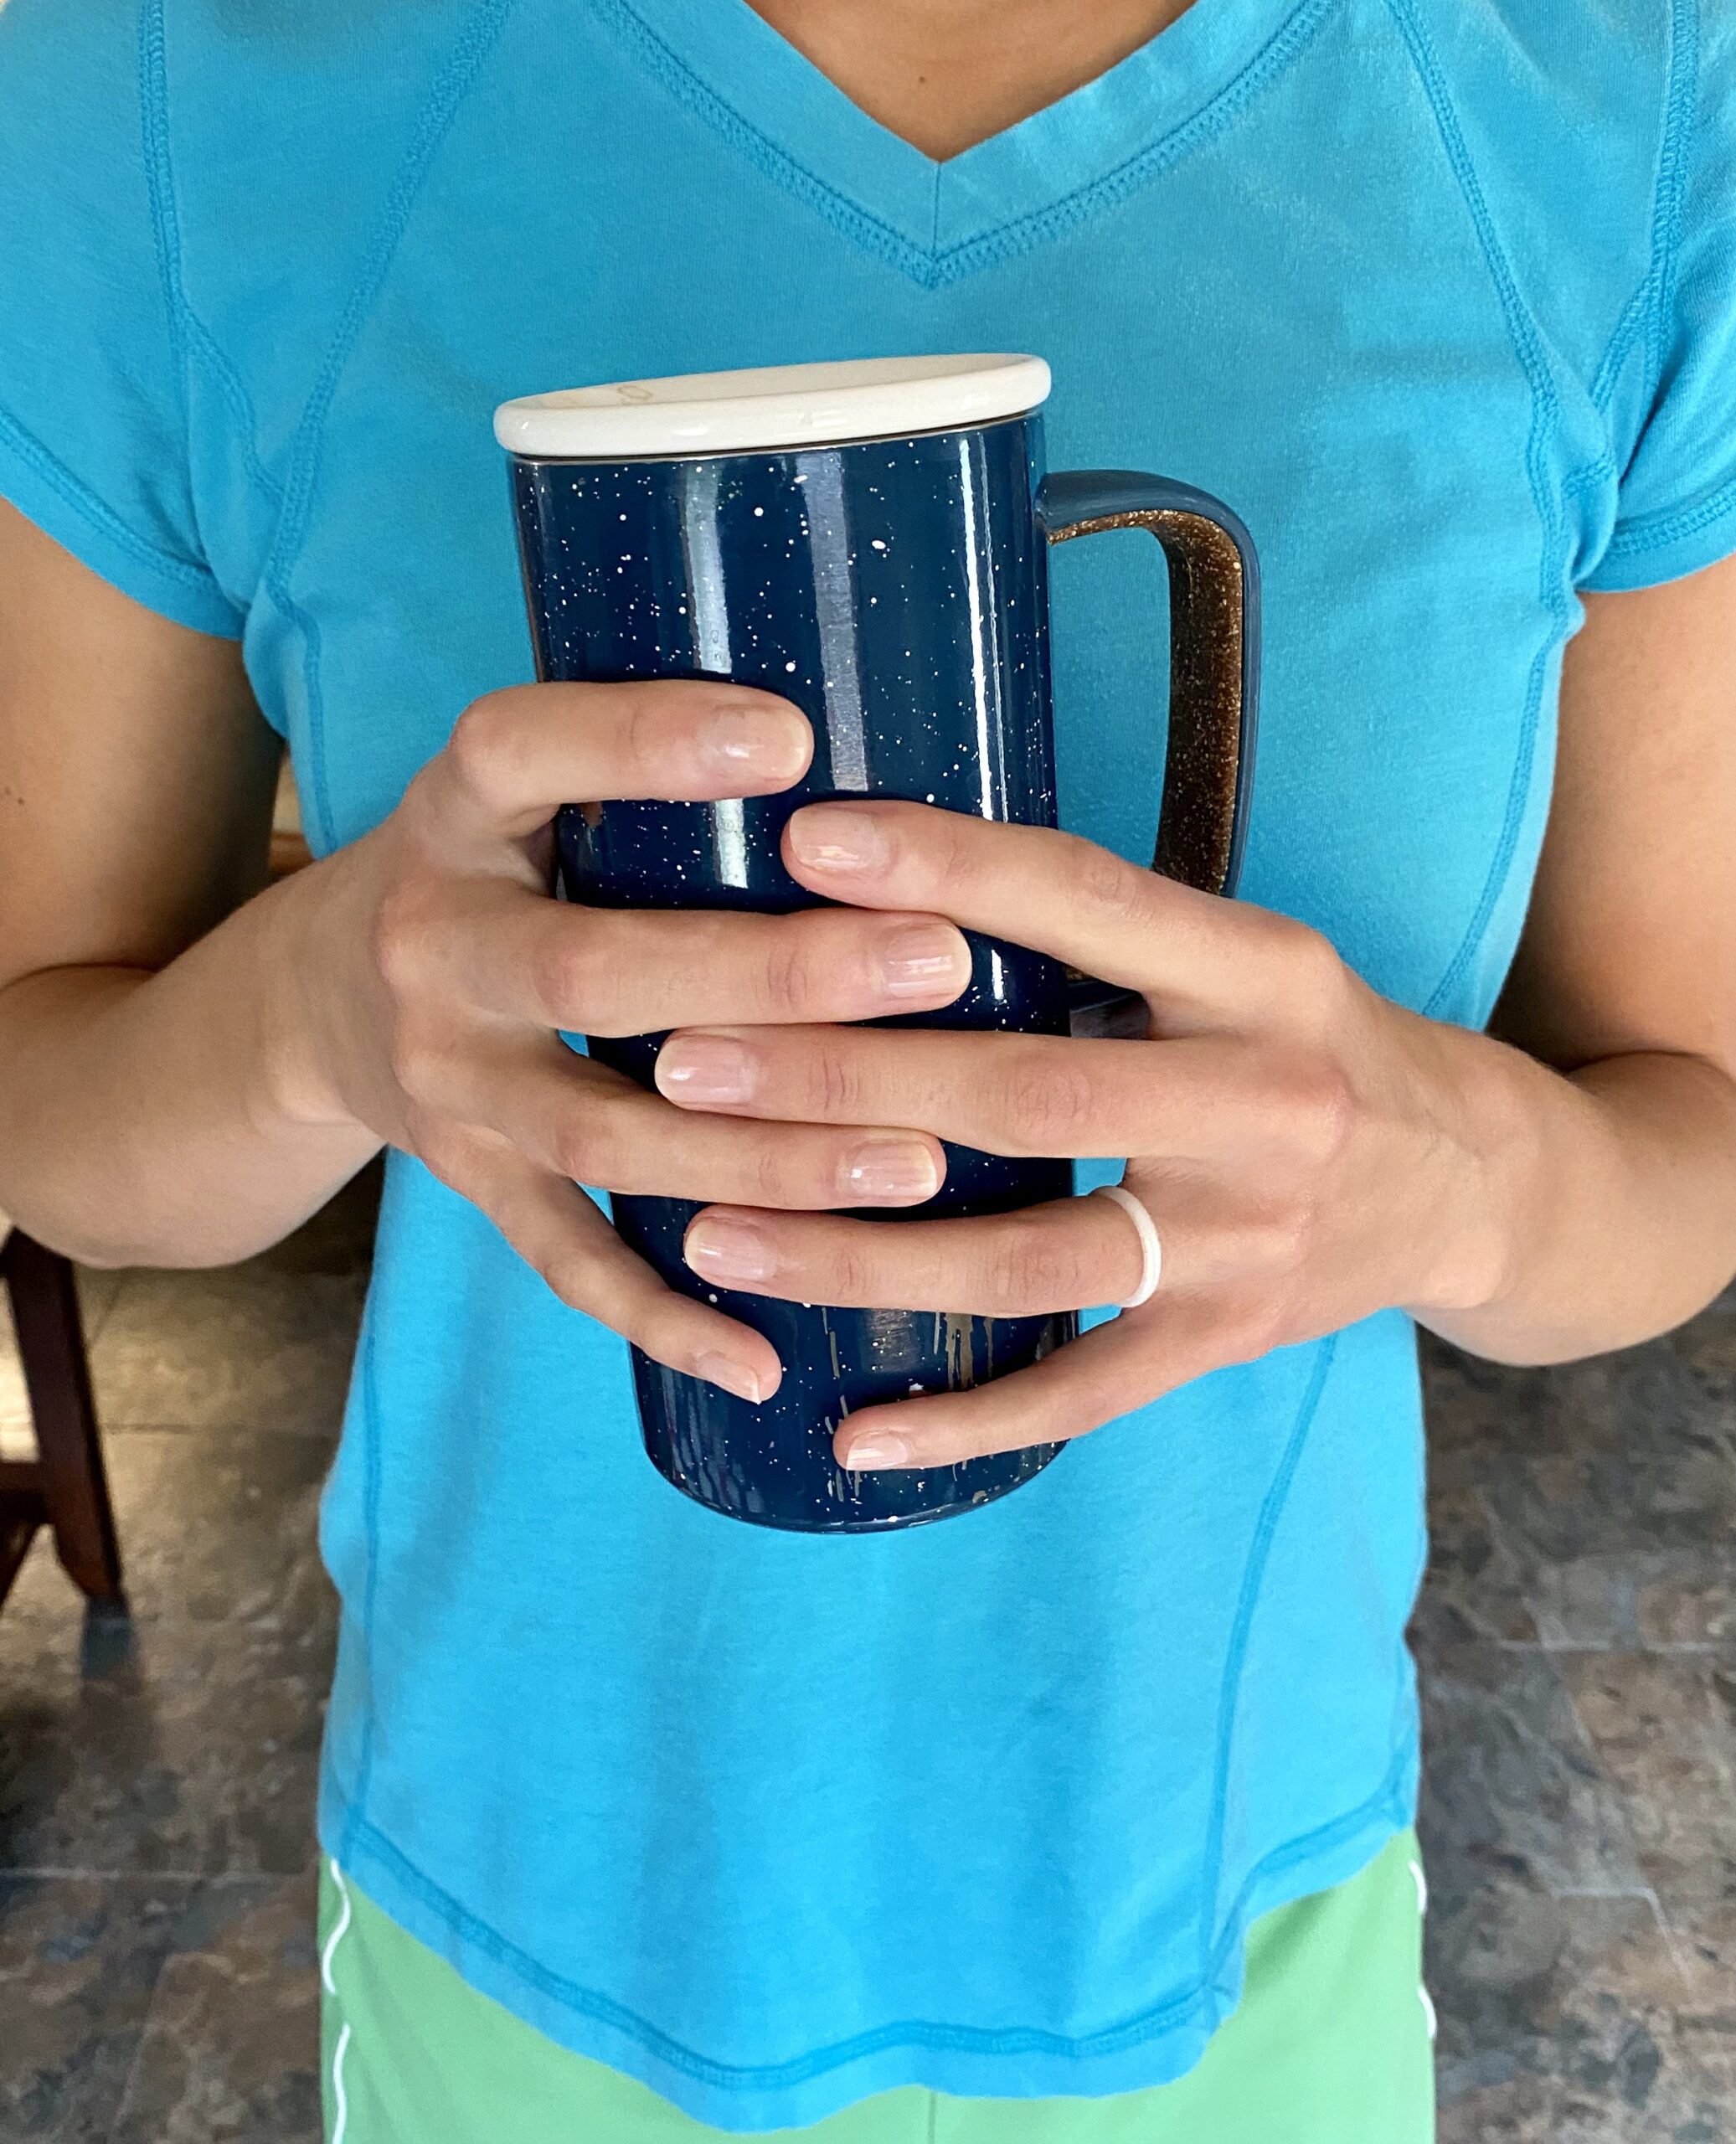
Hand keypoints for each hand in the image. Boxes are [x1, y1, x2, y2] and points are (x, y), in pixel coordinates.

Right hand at [279, 688, 974, 1402]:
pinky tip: (765, 1360)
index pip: (520, 752)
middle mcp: (434, 948)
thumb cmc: (490, 868)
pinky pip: (566, 1261)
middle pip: (594, 970)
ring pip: (605, 1135)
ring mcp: (449, 1081)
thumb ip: (639, 775)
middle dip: (775, 973)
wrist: (317, 999)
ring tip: (916, 1160)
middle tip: (938, 959)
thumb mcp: (520, 790)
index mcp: (452, 814)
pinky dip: (664, 1317)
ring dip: (763, 1157)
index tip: (793, 738)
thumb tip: (874, 761)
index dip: (643, 744)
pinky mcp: (470, 1180)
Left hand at [653, 801, 1510, 1464]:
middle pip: (1024, 1094)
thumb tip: (890, 889)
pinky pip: (1080, 1390)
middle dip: (842, 1082)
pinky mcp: (1226, 1339)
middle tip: (686, 1066)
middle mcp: (1260, 1104)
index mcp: (1261, 972)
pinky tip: (848, 1433)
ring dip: (856, 1254)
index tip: (807, 844)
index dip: (947, 872)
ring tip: (712, 1235)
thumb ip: (1102, 933)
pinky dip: (965, 1421)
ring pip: (1024, 1258)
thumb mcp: (1245, 956)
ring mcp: (1245, 1239)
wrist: (1469, 1180)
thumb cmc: (1312, 1043)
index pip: (1088, 903)